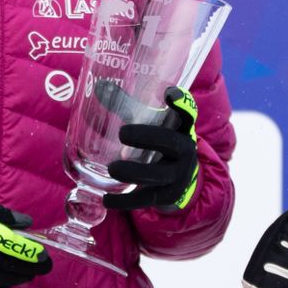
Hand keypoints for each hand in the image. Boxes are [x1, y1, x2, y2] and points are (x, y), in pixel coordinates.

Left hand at [105, 87, 199, 212]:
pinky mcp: (168, 196)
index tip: (170, 93)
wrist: (181, 180)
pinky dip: (125, 201)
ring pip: (158, 175)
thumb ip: (128, 106)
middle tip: (123, 133)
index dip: (182, 102)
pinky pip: (147, 199)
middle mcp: (185, 150)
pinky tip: (106, 200)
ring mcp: (178, 175)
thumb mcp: (151, 124)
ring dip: (134, 172)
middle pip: (170, 143)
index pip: (187, 112)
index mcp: (181, 128)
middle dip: (147, 137)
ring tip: (113, 169)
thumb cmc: (160, 143)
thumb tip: (100, 87)